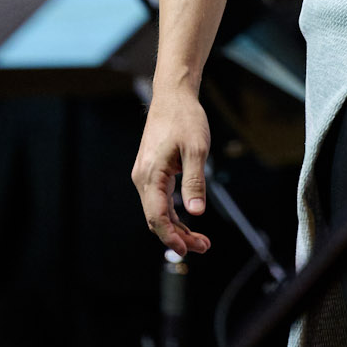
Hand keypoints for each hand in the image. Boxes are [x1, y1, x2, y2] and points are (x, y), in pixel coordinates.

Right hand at [131, 90, 212, 255]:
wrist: (172, 96)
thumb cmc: (184, 118)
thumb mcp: (196, 149)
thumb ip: (195, 181)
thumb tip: (197, 212)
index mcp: (151, 174)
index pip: (156, 217)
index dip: (171, 237)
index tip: (186, 250)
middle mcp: (143, 178)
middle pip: (156, 219)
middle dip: (178, 236)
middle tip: (203, 246)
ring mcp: (146, 176)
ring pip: (158, 211)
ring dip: (177, 227)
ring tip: (201, 240)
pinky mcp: (152, 172)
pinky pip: (160, 200)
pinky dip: (174, 214)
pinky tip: (189, 220)